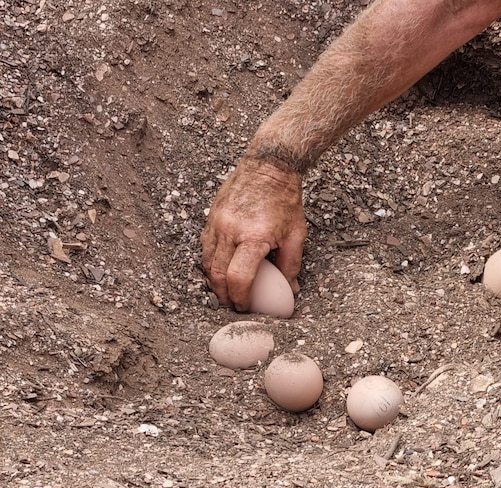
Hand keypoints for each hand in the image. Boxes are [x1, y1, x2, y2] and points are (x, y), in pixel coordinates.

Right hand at [201, 159, 305, 310]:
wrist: (268, 167)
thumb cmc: (285, 200)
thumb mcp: (296, 235)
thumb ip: (291, 265)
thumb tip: (291, 290)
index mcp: (252, 237)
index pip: (238, 277)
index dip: (240, 297)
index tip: (245, 307)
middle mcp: (230, 230)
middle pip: (217, 274)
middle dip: (223, 295)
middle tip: (233, 306)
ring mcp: (217, 223)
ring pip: (206, 261)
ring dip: (214, 281)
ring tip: (226, 292)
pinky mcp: (211, 217)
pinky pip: (205, 247)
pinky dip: (210, 263)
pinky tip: (220, 271)